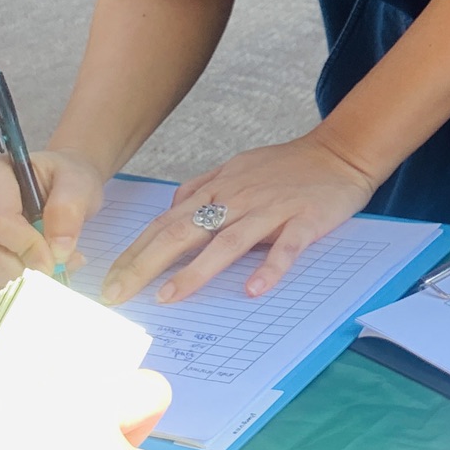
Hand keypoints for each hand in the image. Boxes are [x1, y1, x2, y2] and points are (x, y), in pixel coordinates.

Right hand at [0, 150, 108, 287]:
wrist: (59, 183)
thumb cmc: (65, 179)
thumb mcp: (78, 183)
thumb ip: (69, 210)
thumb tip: (57, 250)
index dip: (27, 247)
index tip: (56, 258)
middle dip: (20, 270)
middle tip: (52, 271)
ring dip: (17, 278)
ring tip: (50, 265)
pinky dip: (12, 281)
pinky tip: (35, 267)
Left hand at [102, 131, 374, 305]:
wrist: (341, 152)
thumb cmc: (287, 165)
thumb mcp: (237, 168)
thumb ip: (203, 188)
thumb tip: (171, 209)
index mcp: (218, 189)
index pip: (166, 223)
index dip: (135, 252)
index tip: (109, 281)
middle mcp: (237, 198)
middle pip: (184, 232)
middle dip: (146, 265)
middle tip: (118, 296)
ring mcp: (271, 209)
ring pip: (228, 242)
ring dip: (196, 270)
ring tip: (169, 297)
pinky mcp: (304, 220)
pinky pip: (285, 246)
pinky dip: (270, 267)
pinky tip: (254, 289)